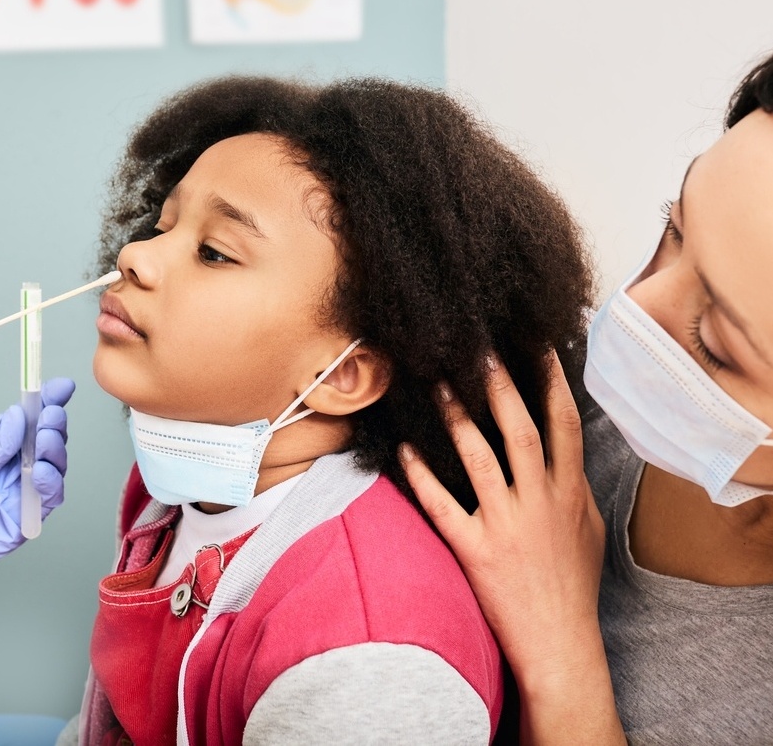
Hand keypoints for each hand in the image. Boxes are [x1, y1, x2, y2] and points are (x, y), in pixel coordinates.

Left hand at [0, 378, 75, 609]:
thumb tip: (17, 415)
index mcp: (1, 448)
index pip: (31, 420)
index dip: (48, 401)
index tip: (61, 386)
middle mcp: (18, 468)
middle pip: (49, 439)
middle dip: (55, 424)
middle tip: (50, 415)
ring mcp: (24, 492)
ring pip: (56, 466)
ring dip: (56, 451)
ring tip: (45, 442)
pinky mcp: (27, 519)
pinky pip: (49, 498)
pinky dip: (51, 483)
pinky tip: (42, 473)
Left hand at [400, 351, 622, 743]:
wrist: (560, 646)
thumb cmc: (573, 588)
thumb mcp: (589, 533)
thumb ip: (575, 489)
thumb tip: (565, 453)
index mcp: (570, 495)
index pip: (564, 427)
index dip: (553, 383)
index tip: (538, 346)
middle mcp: (541, 504)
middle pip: (521, 432)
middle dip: (502, 387)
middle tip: (480, 349)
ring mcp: (507, 526)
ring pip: (480, 459)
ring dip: (458, 418)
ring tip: (437, 383)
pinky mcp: (475, 550)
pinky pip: (443, 505)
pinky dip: (422, 475)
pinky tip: (405, 449)